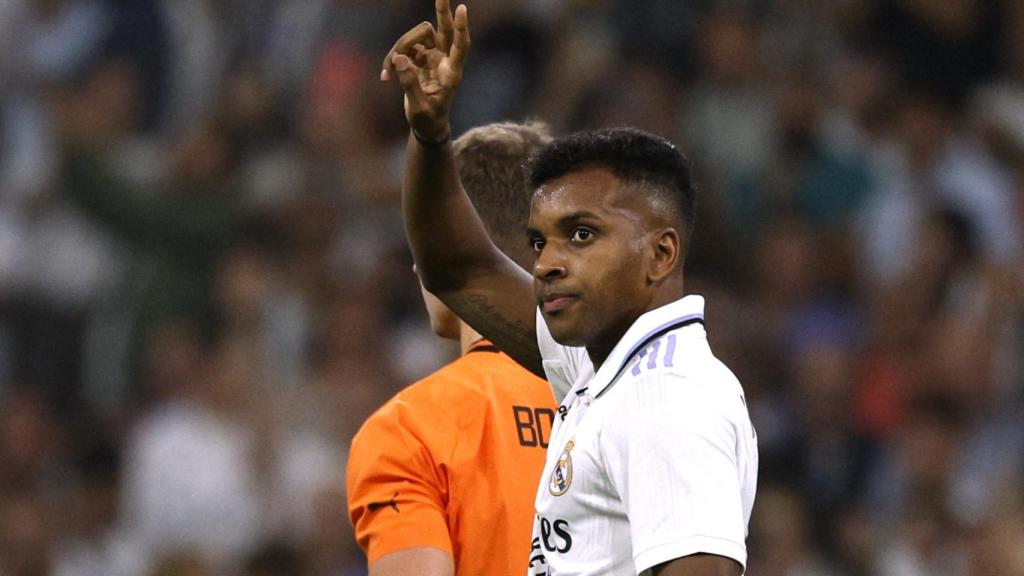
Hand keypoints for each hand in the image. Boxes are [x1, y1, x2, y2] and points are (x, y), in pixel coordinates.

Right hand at [381, 0, 469, 143]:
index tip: (462, 9)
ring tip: (388, 70)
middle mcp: (444, 61)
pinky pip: (403, 49)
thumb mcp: (419, 107)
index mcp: (451, 74)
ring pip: (416, 37)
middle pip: (444, 30)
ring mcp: (431, 58)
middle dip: (442, 11)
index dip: (461, 28)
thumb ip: (410, 84)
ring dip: (400, 47)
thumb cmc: (428, 120)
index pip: (460, 46)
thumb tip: (400, 58)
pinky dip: (392, 59)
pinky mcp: (417, 59)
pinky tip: (385, 77)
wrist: (426, 126)